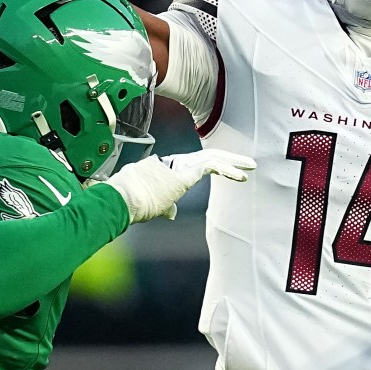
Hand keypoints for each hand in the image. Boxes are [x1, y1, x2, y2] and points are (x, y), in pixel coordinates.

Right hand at [104, 148, 252, 222]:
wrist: (119, 200)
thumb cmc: (128, 205)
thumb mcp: (151, 206)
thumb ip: (165, 207)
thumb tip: (172, 213)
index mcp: (165, 169)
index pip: (195, 164)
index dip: (214, 165)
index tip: (231, 171)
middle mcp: (172, 163)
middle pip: (206, 156)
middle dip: (228, 159)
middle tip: (247, 164)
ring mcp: (177, 166)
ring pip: (211, 158)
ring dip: (233, 163)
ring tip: (250, 167)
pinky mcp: (182, 173)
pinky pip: (210, 166)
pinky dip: (226, 169)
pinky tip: (239, 175)